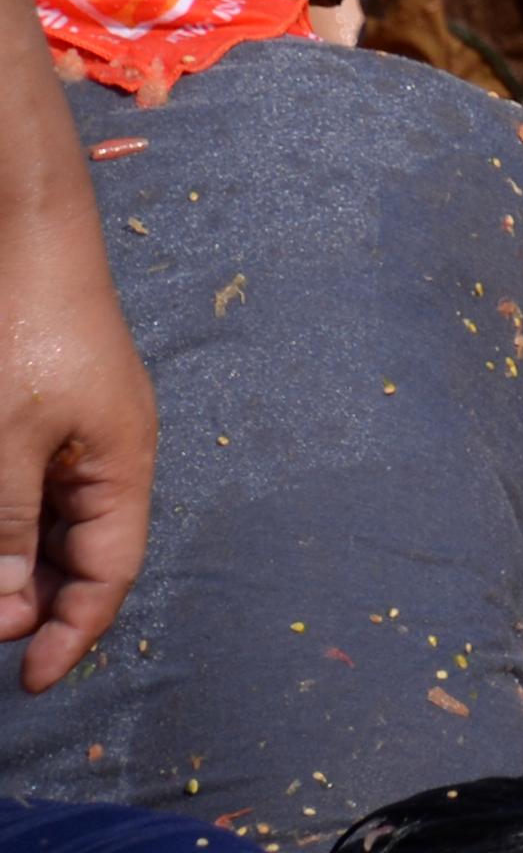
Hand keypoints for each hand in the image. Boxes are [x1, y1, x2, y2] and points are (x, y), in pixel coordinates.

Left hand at [0, 161, 156, 689]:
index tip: (29, 680)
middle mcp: (110, 452)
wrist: (24, 231)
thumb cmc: (25, 329)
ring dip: (16, 558)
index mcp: (123, 462)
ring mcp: (79, 428)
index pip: (111, 571)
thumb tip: (6, 613)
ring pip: (52, 521)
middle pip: (83, 552)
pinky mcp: (47, 408)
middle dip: (34, 600)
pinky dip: (10, 518)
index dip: (75, 630)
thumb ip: (6, 528)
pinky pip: (33, 486)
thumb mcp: (6, 441)